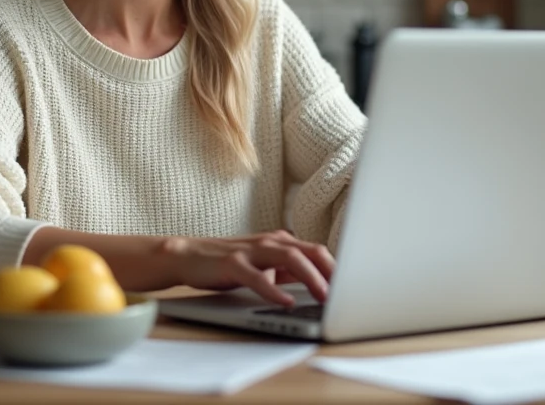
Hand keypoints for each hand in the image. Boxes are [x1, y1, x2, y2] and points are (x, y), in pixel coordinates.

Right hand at [158, 230, 334, 306]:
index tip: (355, 287)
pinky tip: (285, 302)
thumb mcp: (266, 266)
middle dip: (332, 272)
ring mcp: (252, 250)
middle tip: (347, 293)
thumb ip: (291, 272)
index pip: (318, 251)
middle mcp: (271, 241)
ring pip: (290, 258)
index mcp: (281, 242)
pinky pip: (257, 277)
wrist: (189, 256)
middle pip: (311, 251)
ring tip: (324, 297)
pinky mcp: (232, 263)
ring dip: (311, 278)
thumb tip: (323, 287)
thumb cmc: (230, 263)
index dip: (339, 269)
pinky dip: (274, 290)